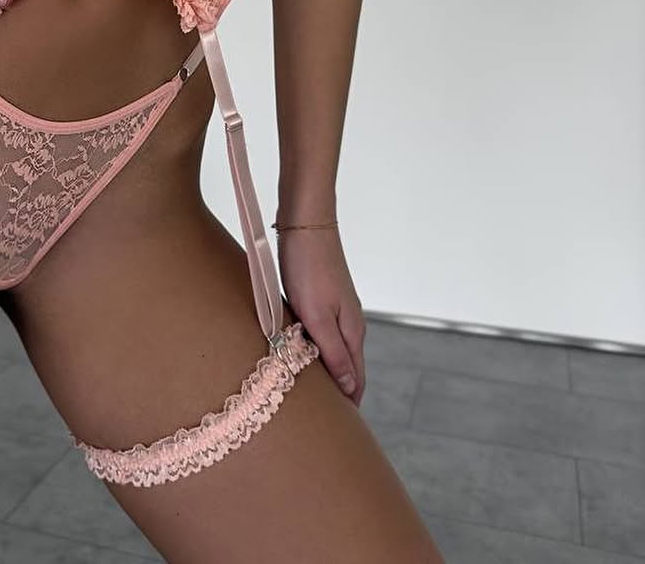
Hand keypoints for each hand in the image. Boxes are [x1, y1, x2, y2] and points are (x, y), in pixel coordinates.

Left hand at [277, 224, 365, 406]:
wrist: (306, 223)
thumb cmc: (308, 266)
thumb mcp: (317, 314)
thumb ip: (332, 351)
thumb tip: (348, 387)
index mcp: (352, 331)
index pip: (355, 380)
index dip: (347, 406)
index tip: (337, 432)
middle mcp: (349, 323)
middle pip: (347, 368)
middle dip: (338, 394)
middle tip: (320, 421)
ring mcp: (337, 309)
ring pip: (334, 351)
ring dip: (325, 372)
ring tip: (309, 395)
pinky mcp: (323, 297)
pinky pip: (323, 334)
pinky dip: (315, 351)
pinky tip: (300, 355)